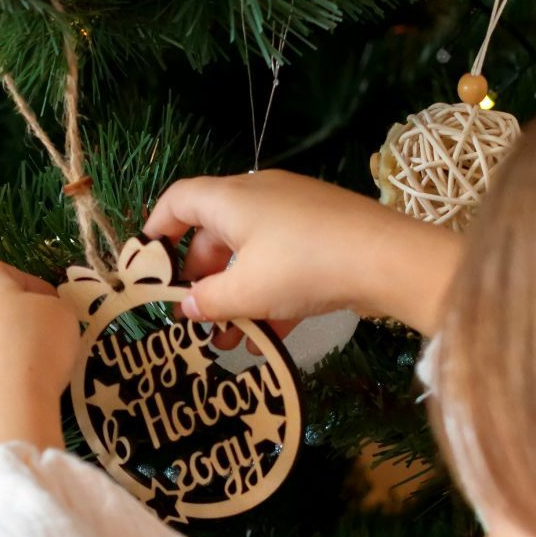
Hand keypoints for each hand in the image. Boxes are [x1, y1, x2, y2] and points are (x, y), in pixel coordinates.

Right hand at [144, 170, 463, 337]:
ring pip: (250, 253)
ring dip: (235, 295)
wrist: (388, 259)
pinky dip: (268, 293)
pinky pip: (282, 261)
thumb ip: (208, 301)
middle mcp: (259, 196)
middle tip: (192, 314)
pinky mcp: (323, 233)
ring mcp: (295, 213)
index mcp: (231, 198)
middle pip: (214, 232)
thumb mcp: (246, 292)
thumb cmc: (302, 265)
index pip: (179, 200)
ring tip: (228, 340)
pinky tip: (268, 336)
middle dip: (200, 277)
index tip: (147, 264)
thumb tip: (187, 306)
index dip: (156, 228)